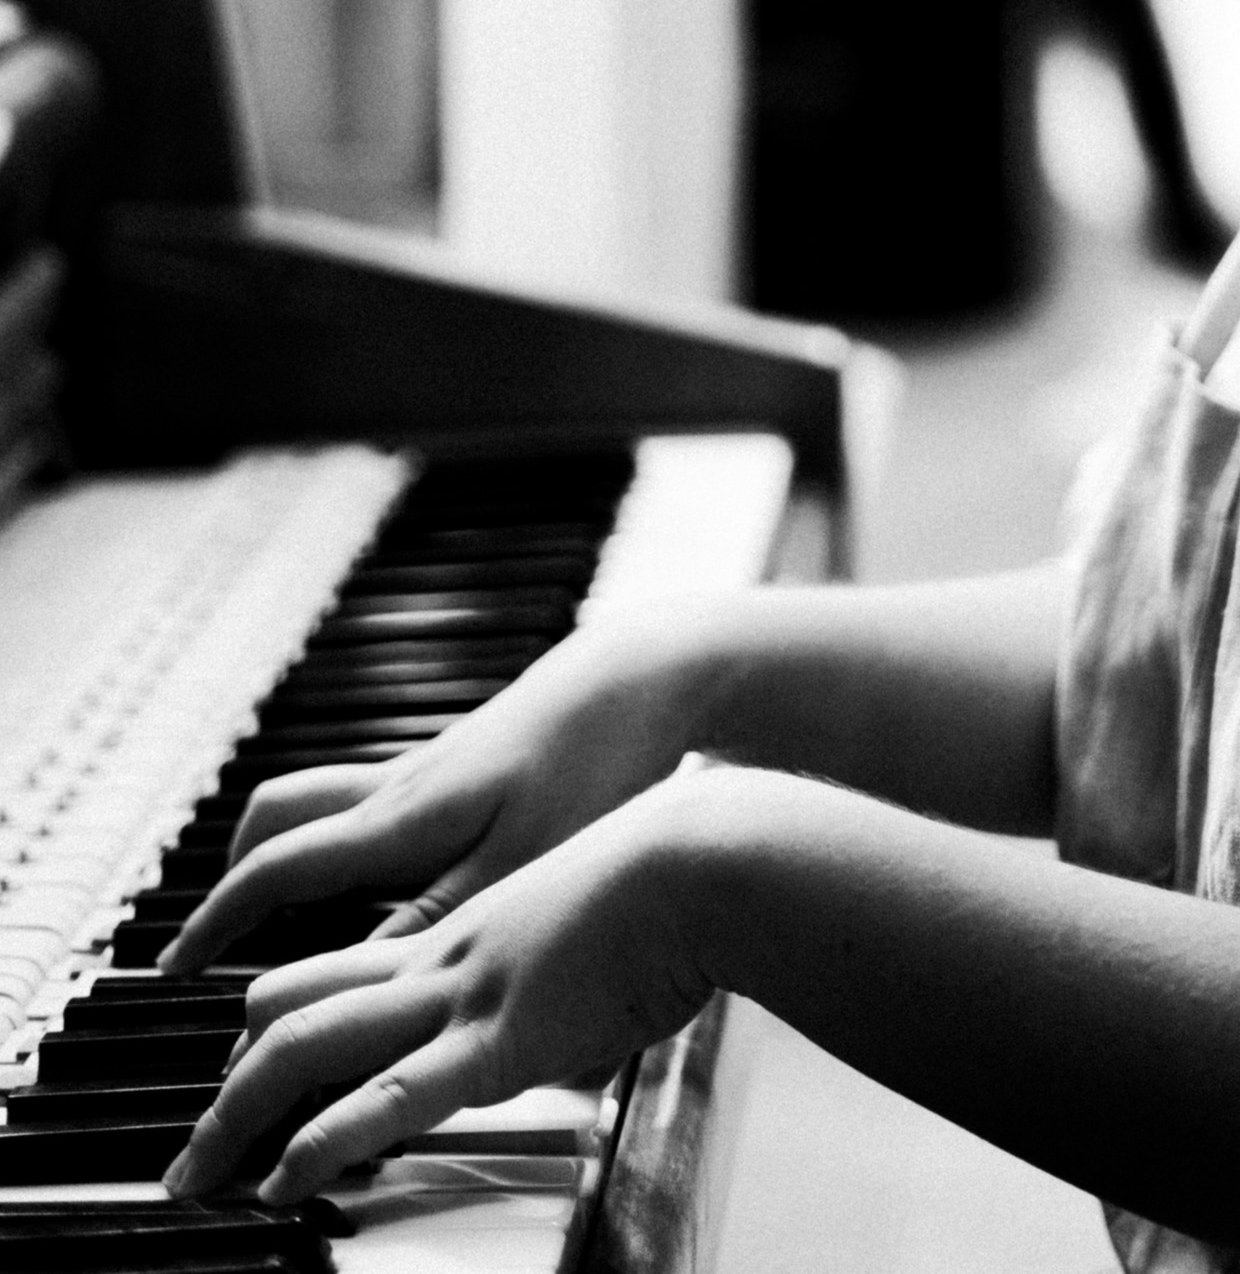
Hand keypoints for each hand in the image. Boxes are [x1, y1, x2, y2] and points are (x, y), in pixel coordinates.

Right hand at [161, 617, 703, 975]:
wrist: (643, 679)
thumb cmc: (589, 770)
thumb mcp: (514, 867)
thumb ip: (430, 923)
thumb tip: (350, 980)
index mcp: (398, 819)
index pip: (273, 870)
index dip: (216, 923)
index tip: (176, 971)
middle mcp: (399, 786)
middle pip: (280, 818)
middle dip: (235, 877)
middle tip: (215, 936)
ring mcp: (431, 767)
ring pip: (324, 798)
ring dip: (289, 847)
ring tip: (283, 907)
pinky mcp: (467, 760)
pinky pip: (373, 797)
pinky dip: (347, 835)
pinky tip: (380, 872)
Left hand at [164, 773, 723, 1203]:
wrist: (706, 857)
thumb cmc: (674, 883)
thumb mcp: (599, 923)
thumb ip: (564, 966)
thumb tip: (578, 1013)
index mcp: (466, 931)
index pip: (335, 976)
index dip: (274, 1028)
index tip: (242, 1080)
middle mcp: (444, 957)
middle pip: (292, 1006)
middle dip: (228, 1083)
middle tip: (194, 1146)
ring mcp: (463, 992)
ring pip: (306, 1043)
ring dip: (236, 1115)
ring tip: (196, 1175)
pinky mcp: (498, 1035)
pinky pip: (386, 1095)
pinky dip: (320, 1141)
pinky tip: (283, 1179)